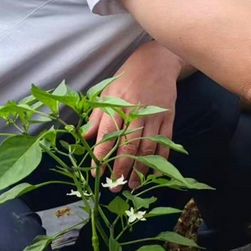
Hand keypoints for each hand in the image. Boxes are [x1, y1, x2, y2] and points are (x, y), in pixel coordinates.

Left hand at [85, 42, 180, 190]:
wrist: (157, 62)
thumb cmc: (127, 78)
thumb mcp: (106, 93)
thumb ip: (96, 118)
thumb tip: (82, 138)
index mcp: (118, 106)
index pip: (107, 136)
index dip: (101, 157)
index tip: (96, 174)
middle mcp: (137, 112)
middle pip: (128, 146)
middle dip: (120, 169)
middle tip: (114, 187)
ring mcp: (155, 116)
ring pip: (148, 148)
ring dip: (140, 170)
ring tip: (133, 185)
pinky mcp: (169, 117)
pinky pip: (165, 143)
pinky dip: (161, 160)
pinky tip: (155, 173)